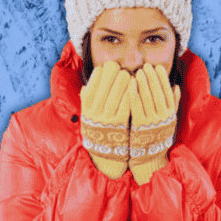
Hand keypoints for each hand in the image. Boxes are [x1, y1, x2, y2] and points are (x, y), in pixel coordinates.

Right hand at [80, 61, 133, 178]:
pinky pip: (125, 105)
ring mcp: (107, 119)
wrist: (106, 153)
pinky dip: (129, 93)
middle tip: (119, 67)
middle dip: (112, 74)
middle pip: (103, 88)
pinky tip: (134, 85)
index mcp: (86, 109)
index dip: (99, 75)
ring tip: (128, 74)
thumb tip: (87, 84)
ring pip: (115, 94)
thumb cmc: (98, 129)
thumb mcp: (88, 116)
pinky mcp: (120, 123)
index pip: (91, 86)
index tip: (105, 67)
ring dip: (122, 81)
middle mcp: (95, 114)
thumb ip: (88, 101)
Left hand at [128, 63, 180, 184]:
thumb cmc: (158, 135)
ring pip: (148, 97)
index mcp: (170, 114)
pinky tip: (130, 84)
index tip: (157, 67)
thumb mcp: (169, 120)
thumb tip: (176, 86)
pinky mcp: (140, 125)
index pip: (168, 91)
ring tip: (138, 72)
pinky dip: (134, 94)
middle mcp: (163, 117)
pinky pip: (137, 106)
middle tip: (146, 66)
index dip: (162, 78)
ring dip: (143, 83)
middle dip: (152, 77)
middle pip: (158, 92)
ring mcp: (152, 121)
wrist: (149, 156)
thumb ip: (173, 103)